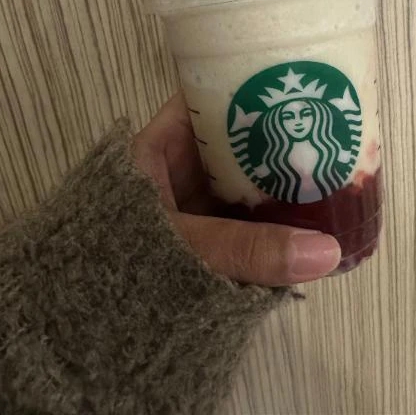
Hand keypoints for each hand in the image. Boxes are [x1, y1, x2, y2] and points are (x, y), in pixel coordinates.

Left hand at [133, 93, 340, 286]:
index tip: (295, 85)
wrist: (79, 331)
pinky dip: (276, 222)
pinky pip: (247, 221)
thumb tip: (328, 250)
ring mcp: (195, 206)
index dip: (248, 88)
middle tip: (331, 130)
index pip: (206, 100)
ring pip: (245, 183)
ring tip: (336, 171)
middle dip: (279, 139)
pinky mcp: (208, 240)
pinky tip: (316, 220)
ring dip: (283, 183)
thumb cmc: (117, 267)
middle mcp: (179, 171)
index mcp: (158, 149)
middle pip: (236, 141)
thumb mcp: (183, 249)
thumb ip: (248, 250)